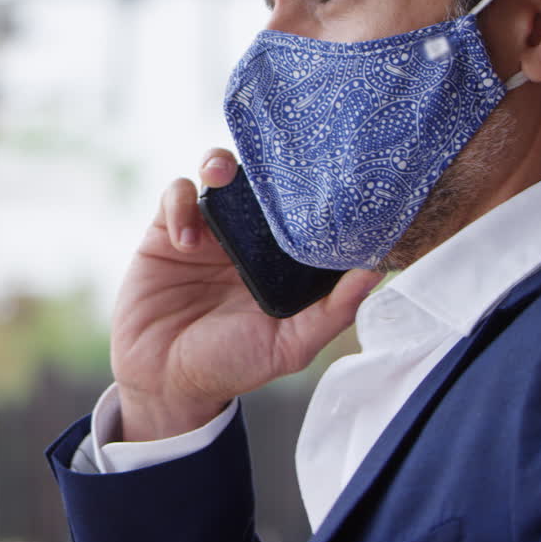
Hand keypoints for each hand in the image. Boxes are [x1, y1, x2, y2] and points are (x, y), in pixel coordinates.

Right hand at [111, 148, 383, 441]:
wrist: (165, 380)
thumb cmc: (231, 365)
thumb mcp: (290, 346)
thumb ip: (332, 311)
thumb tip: (375, 271)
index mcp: (280, 258)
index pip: (300, 208)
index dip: (311, 187)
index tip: (324, 175)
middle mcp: (247, 237)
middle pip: (259, 180)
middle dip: (264, 162)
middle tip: (270, 161)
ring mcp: (208, 230)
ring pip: (217, 173)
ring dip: (219, 163)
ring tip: (219, 176)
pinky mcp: (166, 230)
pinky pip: (175, 195)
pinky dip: (181, 205)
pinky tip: (186, 241)